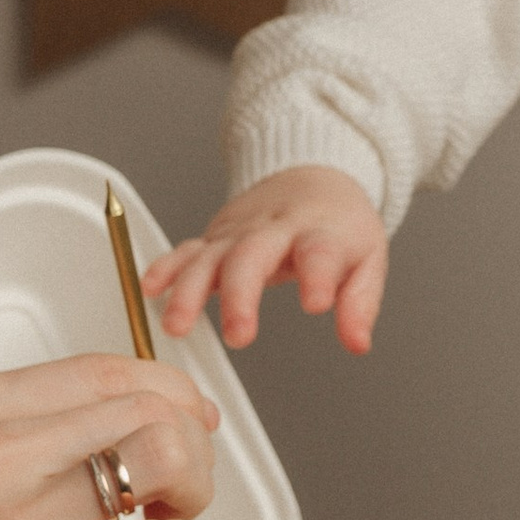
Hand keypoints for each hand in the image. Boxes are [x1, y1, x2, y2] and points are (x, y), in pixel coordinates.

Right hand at [145, 165, 388, 353]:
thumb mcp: (367, 260)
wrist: (313, 177)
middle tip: (238, 334)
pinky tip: (151, 287)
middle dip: (240, 295)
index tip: (316, 303)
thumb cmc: (339, 225)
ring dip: (189, 290)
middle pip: (252, 256)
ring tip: (178, 323)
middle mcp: (275, 229)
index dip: (318, 276)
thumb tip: (358, 342)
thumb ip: (360, 304)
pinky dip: (166, 266)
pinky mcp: (216, 236)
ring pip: (210, 255)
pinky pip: (187, 248)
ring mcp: (241, 231)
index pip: (320, 252)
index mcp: (321, 233)